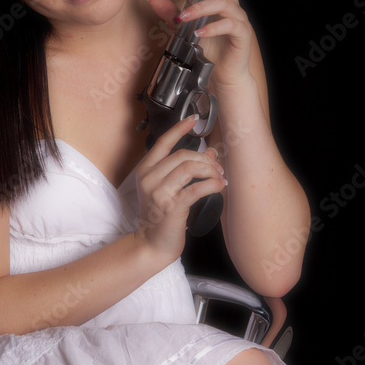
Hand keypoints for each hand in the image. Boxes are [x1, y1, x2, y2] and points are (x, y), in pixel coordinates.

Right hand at [134, 115, 225, 263]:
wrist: (152, 244)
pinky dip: (212, 184)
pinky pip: (196, 188)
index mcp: (145, 171)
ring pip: (190, 168)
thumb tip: (209, 153)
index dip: (179, 129)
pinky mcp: (172, 207)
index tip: (193, 120)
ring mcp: (158, 193)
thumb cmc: (160, 217)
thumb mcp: (166, 189)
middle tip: (217, 167)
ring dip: (210, 170)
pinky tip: (219, 186)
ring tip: (218, 177)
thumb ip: (182, 170)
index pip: (163, 142)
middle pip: (182, 155)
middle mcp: (149, 179)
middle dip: (205, 158)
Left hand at [147, 0, 255, 88]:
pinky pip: (230, 25)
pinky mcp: (241, 36)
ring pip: (225, 4)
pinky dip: (212, 28)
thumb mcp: (184, 28)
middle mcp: (232, 7)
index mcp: (222, 1)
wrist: (221, 76)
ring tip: (185, 18)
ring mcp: (238, 20)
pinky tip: (199, 33)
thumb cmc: (207, 50)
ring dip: (202, 8)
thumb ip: (170, 12)